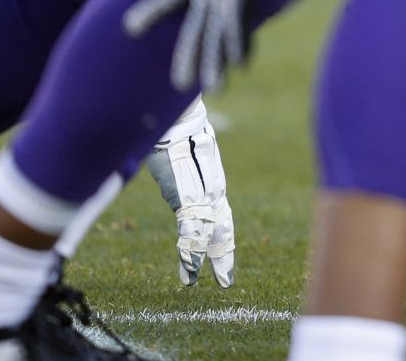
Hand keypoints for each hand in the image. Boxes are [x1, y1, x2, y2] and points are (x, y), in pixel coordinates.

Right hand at [143, 104, 235, 287]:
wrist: (180, 124)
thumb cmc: (180, 136)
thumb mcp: (187, 161)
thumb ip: (187, 174)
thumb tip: (179, 174)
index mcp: (212, 185)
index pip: (221, 218)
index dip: (223, 238)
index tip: (224, 254)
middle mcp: (212, 193)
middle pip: (221, 230)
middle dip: (222, 256)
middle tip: (226, 280)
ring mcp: (202, 197)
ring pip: (205, 235)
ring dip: (202, 260)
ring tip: (200, 281)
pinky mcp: (187, 199)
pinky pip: (190, 230)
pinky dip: (189, 249)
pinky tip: (189, 266)